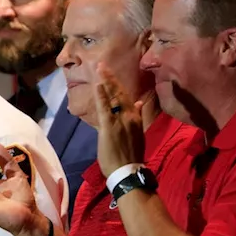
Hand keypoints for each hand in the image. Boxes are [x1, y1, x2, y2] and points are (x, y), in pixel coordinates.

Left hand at [93, 63, 145, 177]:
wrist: (129, 171)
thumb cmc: (131, 155)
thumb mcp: (137, 133)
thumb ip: (136, 116)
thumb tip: (137, 102)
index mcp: (135, 117)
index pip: (126, 97)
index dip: (118, 85)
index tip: (112, 74)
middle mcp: (130, 116)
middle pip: (120, 93)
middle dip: (111, 78)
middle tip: (102, 64)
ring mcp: (120, 120)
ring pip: (113, 97)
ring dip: (106, 82)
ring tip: (99, 68)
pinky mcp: (109, 127)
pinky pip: (105, 108)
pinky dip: (101, 96)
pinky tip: (98, 85)